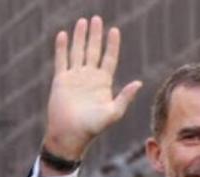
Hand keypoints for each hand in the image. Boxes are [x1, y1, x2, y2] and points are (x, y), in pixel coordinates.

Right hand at [42, 16, 142, 171]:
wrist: (70, 135)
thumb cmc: (92, 128)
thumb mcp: (113, 113)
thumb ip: (125, 98)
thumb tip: (139, 83)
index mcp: (103, 83)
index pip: (109, 58)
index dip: (112, 44)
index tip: (114, 30)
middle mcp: (89, 77)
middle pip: (93, 50)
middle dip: (95, 35)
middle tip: (97, 18)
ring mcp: (74, 77)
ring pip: (77, 51)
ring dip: (79, 37)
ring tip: (82, 21)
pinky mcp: (61, 80)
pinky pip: (61, 60)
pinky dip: (61, 47)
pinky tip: (63, 34)